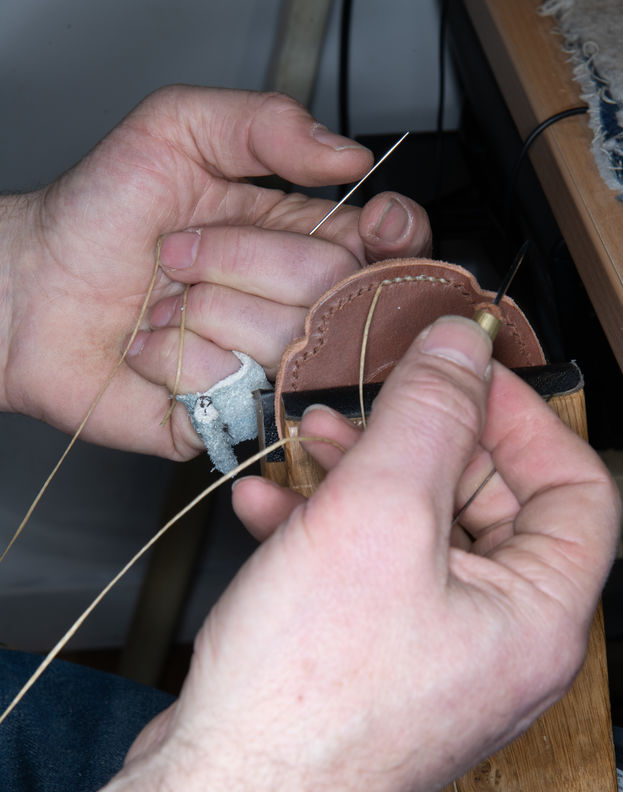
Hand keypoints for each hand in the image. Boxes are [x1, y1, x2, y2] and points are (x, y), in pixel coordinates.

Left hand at [0, 87, 429, 458]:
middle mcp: (291, 307)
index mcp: (297, 240)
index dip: (393, 239)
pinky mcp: (229, 416)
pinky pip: (233, 393)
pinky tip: (149, 349)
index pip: (386, 249)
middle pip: (332, 291)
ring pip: (284, 345)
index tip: (373, 224)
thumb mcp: (174, 130)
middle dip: (241, 261)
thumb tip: (350, 156)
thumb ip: (263, 124)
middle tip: (178, 253)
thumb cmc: (95, 215)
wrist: (29, 292)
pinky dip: (175, 362)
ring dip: (200, 311)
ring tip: (160, 303)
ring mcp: (264, 366)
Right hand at [136, 317, 618, 791]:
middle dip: (420, 441)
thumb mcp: (379, 514)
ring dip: (361, 479)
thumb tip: (459, 344)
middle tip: (369, 402)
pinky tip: (268, 508)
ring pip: (415, 535)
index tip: (464, 374)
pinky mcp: (370, 663)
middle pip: (485, 506)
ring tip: (307, 446)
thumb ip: (429, 414)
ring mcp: (430, 655)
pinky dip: (324, 530)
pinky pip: (367, 575)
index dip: (524, 417)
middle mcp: (495, 642)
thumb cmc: (305, 693)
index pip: (576, 489)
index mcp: (536, 617)